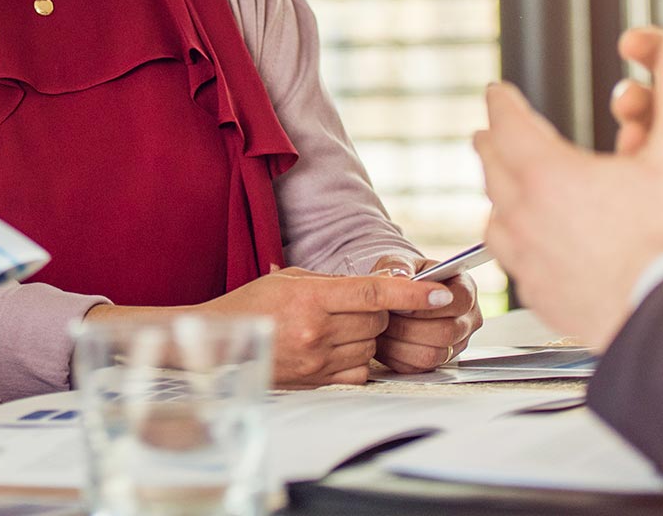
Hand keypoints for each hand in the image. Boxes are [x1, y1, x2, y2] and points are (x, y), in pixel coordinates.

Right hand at [194, 267, 452, 386]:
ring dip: (365, 336)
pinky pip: (359, 372)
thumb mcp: (292, 279)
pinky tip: (336, 349)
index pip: (374, 293)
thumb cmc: (255, 304)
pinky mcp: (317, 383)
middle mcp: (317, 331)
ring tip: (335, 328)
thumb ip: (336, 282)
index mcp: (311, 297)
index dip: (413, 294)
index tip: (441, 293)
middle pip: (378, 320)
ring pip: (371, 346)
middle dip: (376, 311)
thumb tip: (381, 286)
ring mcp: (317, 360)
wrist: (221, 344)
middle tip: (351, 306)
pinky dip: (357, 360)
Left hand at [368, 255, 483, 372]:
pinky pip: (419, 368)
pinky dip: (396, 357)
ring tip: (381, 328)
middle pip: (447, 332)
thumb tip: (403, 277)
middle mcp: (467, 319)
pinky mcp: (439, 362)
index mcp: (465, 290)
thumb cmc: (403, 277)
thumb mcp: (398, 263)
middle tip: (385, 318)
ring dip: (401, 343)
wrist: (396, 296)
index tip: (402, 304)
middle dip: (410, 326)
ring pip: (432, 354)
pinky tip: (384, 341)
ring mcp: (456, 344)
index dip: (429, 303)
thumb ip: (399, 267)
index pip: (459, 300)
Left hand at [476, 32, 662, 348]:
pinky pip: (510, 257)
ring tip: (509, 183)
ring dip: (500, 192)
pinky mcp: (537, 293)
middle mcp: (525, 215)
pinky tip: (531, 240)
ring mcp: (526, 258)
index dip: (502, 101)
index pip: (507, 122)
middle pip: (492, 166)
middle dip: (494, 142)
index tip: (498, 92)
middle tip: (494, 130)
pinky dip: (515, 237)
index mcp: (549, 173)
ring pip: (495, 214)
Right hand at [612, 29, 662, 290]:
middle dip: (633, 96)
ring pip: (650, 151)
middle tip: (629, 99)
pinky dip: (639, 185)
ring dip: (632, 137)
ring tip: (633, 136)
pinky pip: (657, 199)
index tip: (633, 44)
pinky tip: (639, 179)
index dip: (656, 52)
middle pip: (657, 109)